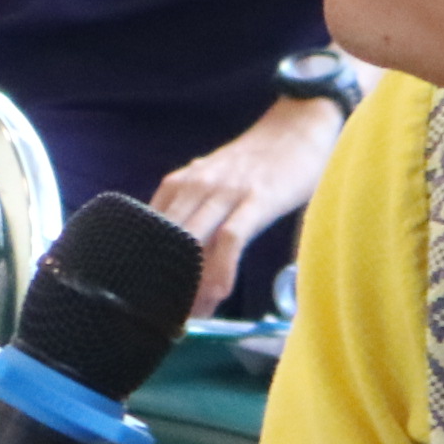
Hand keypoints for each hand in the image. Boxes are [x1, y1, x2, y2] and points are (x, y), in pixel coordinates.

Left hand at [150, 94, 340, 317]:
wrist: (297, 126)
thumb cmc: (257, 161)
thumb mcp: (212, 180)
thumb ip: (193, 207)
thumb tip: (178, 251)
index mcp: (180, 184)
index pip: (150, 231)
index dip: (146, 268)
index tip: (148, 298)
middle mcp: (196, 186)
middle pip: (168, 242)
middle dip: (165, 282)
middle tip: (168, 316)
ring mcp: (226, 191)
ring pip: (195, 243)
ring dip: (192, 284)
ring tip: (194, 314)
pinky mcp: (257, 198)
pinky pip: (231, 237)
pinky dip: (222, 268)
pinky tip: (221, 293)